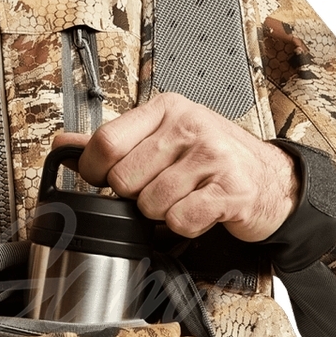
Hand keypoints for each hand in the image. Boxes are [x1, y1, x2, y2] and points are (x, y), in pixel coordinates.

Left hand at [54, 93, 298, 241]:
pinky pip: (181, 221)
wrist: (272, 180)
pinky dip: (185, 227)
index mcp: (166, 109)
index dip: (97, 172)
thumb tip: (63, 144)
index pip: (105, 143)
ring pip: (150, 205)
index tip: (108, 178)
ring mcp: (213, 157)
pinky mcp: (231, 190)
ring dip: (162, 214)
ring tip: (185, 197)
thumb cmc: (213, 159)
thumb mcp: (162, 138)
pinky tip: (200, 211)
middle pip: (123, 181)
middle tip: (162, 188)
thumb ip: (112, 142)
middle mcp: (190, 126)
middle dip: (136, 197)